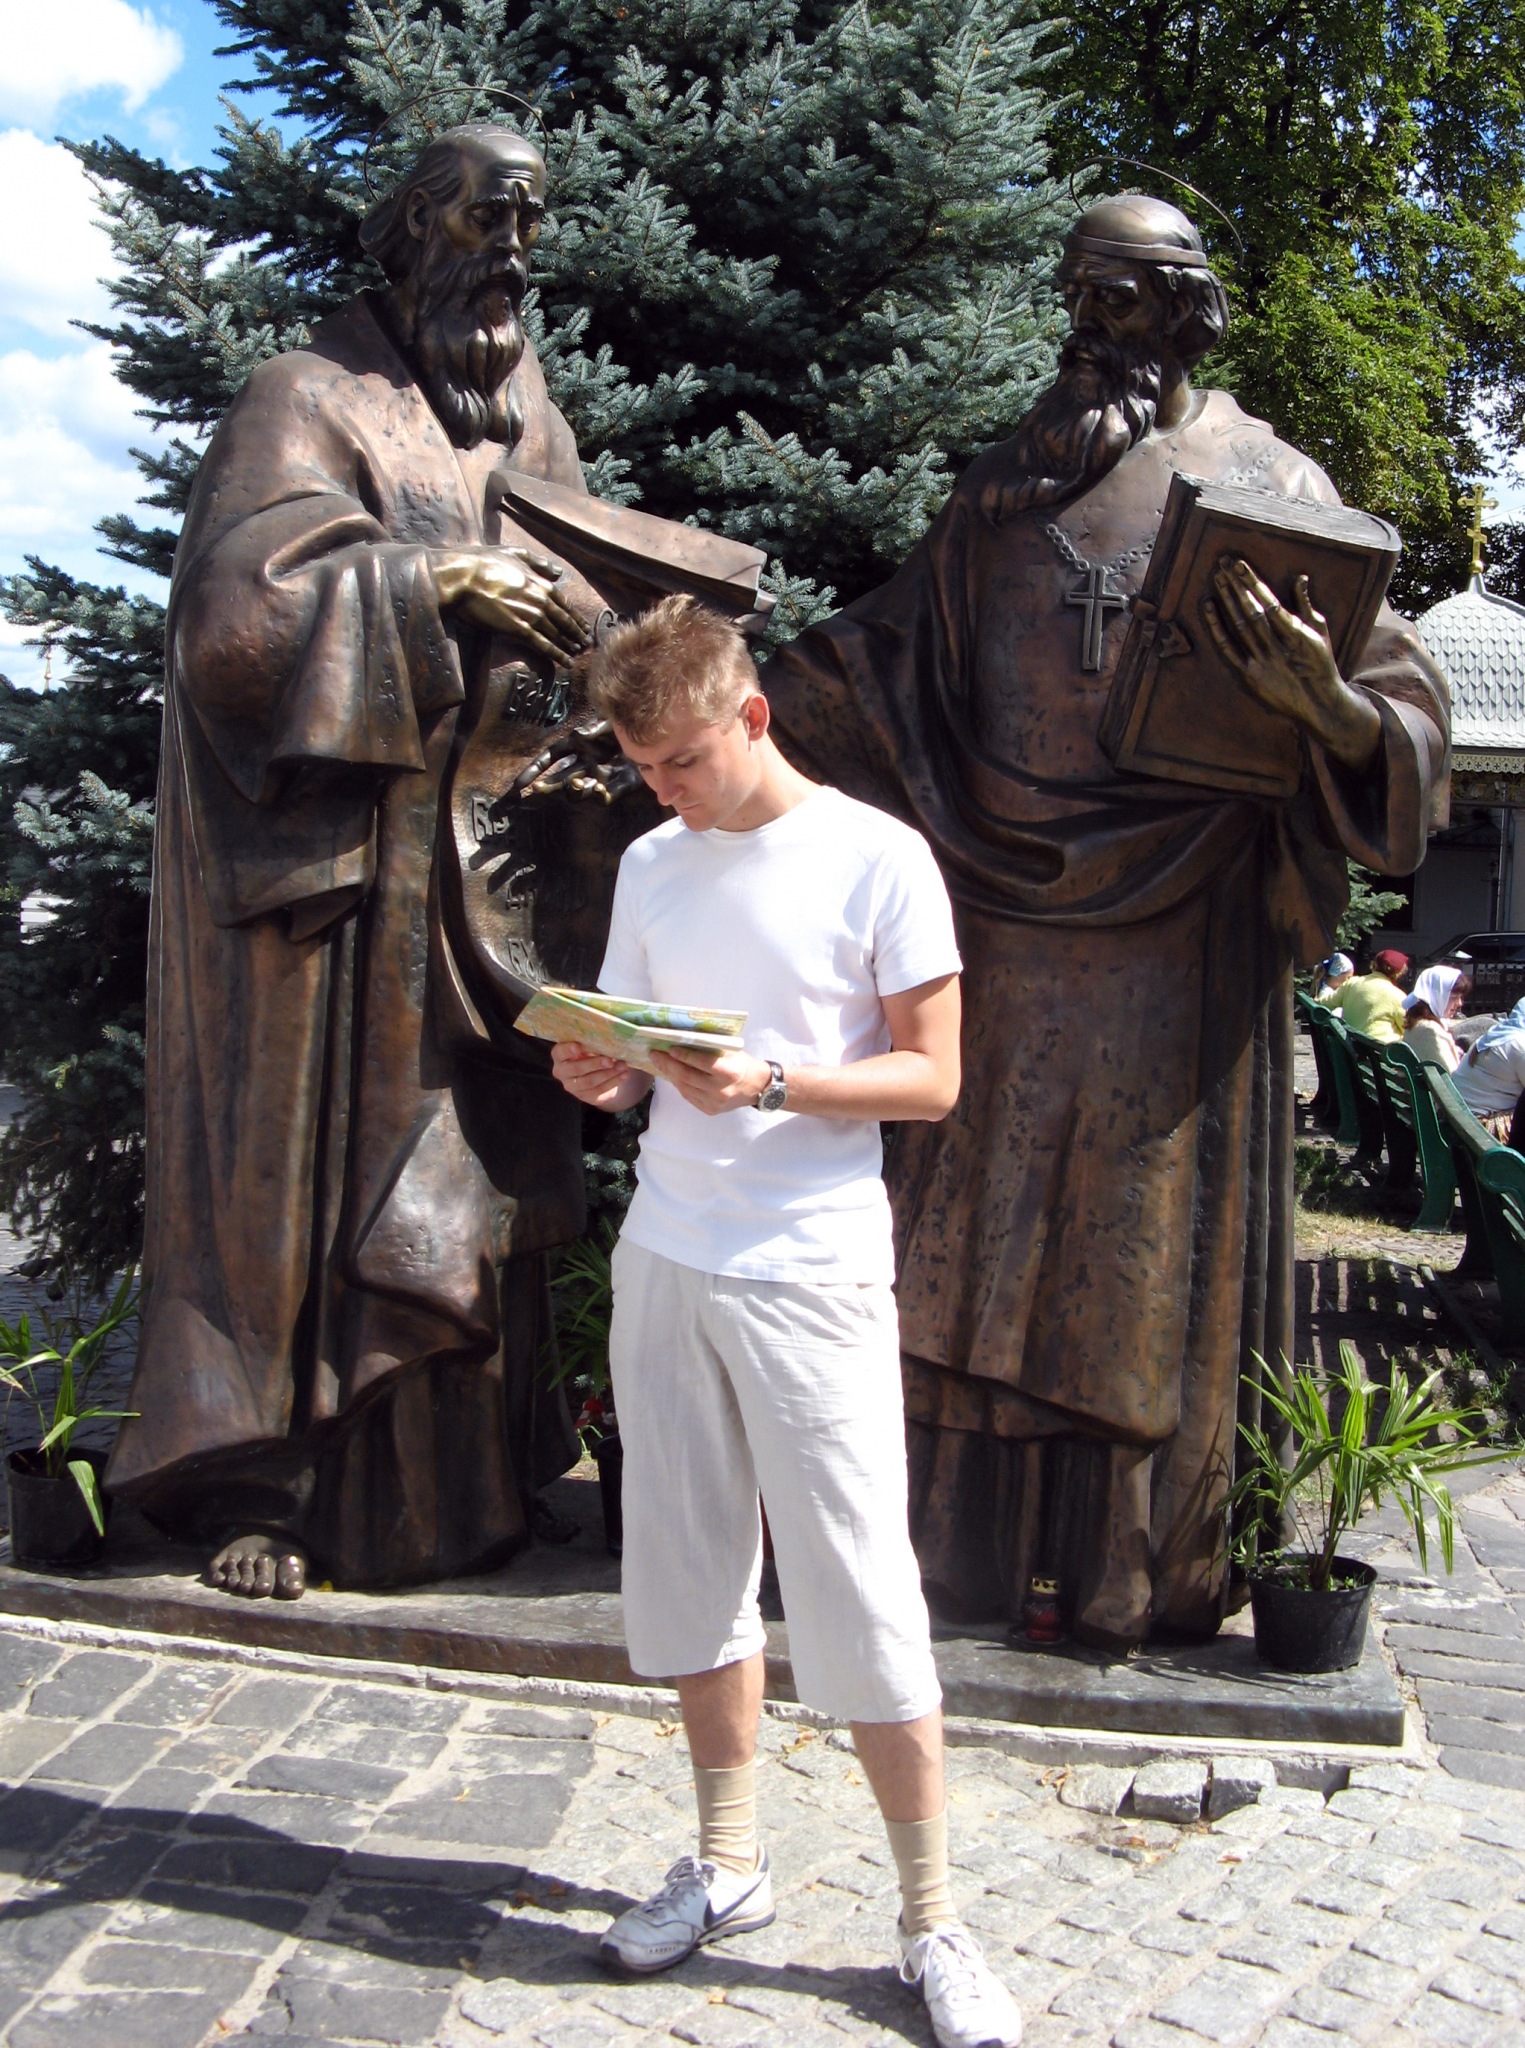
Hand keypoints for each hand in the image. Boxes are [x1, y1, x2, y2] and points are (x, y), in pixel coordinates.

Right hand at [432, 546, 588, 664]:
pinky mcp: (518, 630)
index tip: (583, 626)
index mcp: (541, 583)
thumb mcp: (515, 554)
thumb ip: (538, 563)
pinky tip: (566, 663)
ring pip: (557, 635)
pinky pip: (543, 645)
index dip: (575, 617)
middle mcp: (541, 600)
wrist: (464, 578)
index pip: (565, 604)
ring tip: (576, 653)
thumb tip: (558, 572)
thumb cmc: (484, 563)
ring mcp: (531, 616)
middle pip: (564, 621)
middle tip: (585, 644)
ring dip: (569, 645)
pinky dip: (557, 655)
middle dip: (576, 633)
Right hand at [512, 712, 643, 803]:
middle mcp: (584, 762)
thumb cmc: (627, 723)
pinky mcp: (618, 785)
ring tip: (576, 784)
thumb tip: (579, 735)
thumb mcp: (609, 722)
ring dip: (574, 790)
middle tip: (538, 790)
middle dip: (549, 785)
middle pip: (561, 778)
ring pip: (580, 789)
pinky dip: (600, 795)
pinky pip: (605, 795)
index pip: (550, 758)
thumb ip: (594, 730)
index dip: (535, 770)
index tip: (520, 785)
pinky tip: (599, 790)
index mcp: (577, 745)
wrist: (654, 734)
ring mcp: (600, 775)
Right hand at [550, 1040, 647, 1108]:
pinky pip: (599, 1090)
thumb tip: (607, 1036)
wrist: (597, 1073)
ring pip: (589, 1081)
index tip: (578, 1046)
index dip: (568, 1050)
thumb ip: (591, 1042)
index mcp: (560, 1056)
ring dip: (608, 1074)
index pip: (559, 1052)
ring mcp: (572, 1086)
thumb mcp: (588, 1046)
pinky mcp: (584, 1096)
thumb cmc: (591, 1053)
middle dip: (594, 1064)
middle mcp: (561, 1072)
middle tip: (610, 1060)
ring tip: (622, 1066)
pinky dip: (614, 1082)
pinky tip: (624, 1075)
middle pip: (576, 1069)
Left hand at [649, 1047, 772, 1115]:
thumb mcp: (732, 1051)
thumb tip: (685, 1037)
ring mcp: (714, 1103)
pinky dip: (678, 1084)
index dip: (684, 1055)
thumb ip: (711, 1046)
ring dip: (670, 1074)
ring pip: (685, 1087)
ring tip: (659, 1063)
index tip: (669, 1048)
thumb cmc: (743, 1064)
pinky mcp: (710, 1110)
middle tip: (655, 1054)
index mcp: (729, 1072)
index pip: (702, 1063)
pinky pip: (688, 1096)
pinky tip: (672, 1075)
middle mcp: (720, 1090)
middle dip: (669, 1064)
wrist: (757, 1088)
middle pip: (688, 1076)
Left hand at [1202, 557, 1380, 768]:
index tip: (1239, 565)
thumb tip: (1300, 578)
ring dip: (1227, 600)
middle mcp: (1277, 646)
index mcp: (1296, 632)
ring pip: (1239, 625)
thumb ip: (1306, 605)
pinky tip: (1209, 608)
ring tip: (1217, 578)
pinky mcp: (1249, 676)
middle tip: (1222, 564)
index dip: (1252, 582)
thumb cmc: (1320, 665)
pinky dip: (1217, 628)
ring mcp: (1261, 661)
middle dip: (1236, 585)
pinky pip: (1228, 649)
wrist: (1319, 704)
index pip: (1269, 600)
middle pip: (1251, 609)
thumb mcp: (1319, 632)